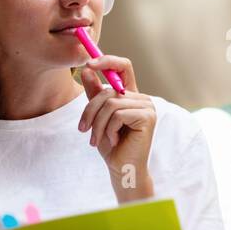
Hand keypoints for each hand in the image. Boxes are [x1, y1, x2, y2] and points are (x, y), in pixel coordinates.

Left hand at [77, 54, 155, 190]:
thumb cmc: (111, 145)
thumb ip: (95, 94)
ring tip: (96, 140)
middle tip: (82, 129)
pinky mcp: (147, 117)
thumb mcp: (97, 117)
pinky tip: (113, 141)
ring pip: (110, 104)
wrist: (122, 168)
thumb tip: (87, 70)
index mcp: (131, 95)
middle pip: (109, 90)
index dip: (107, 61)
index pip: (123, 66)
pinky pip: (118, 115)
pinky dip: (109, 130)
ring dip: (98, 124)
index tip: (88, 64)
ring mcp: (147, 107)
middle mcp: (142, 98)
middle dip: (90, 110)